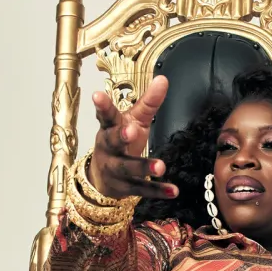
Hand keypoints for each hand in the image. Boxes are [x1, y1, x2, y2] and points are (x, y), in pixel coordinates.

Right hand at [88, 76, 176, 199]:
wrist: (103, 177)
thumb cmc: (120, 141)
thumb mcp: (132, 120)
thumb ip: (148, 102)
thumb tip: (163, 79)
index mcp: (109, 128)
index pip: (106, 115)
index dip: (102, 106)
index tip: (97, 95)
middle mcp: (108, 148)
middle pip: (112, 141)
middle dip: (121, 136)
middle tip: (131, 131)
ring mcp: (114, 169)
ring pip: (127, 168)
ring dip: (143, 167)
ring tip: (161, 166)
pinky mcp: (125, 187)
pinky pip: (141, 189)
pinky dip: (158, 190)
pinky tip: (174, 191)